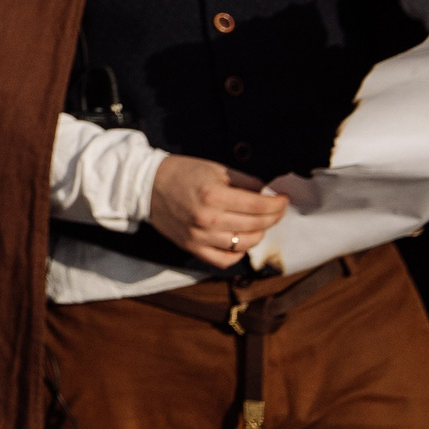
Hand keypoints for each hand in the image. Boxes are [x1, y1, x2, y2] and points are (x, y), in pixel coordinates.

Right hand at [149, 153, 288, 268]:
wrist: (145, 185)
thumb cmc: (181, 173)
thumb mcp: (214, 168)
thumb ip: (244, 181)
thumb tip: (267, 193)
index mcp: (214, 195)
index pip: (260, 205)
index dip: (278, 203)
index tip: (284, 198)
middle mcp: (208, 219)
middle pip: (257, 224)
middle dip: (274, 216)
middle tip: (276, 209)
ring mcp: (200, 236)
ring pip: (245, 243)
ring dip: (259, 233)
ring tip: (258, 223)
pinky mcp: (191, 247)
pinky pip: (224, 259)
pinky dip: (238, 253)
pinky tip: (240, 241)